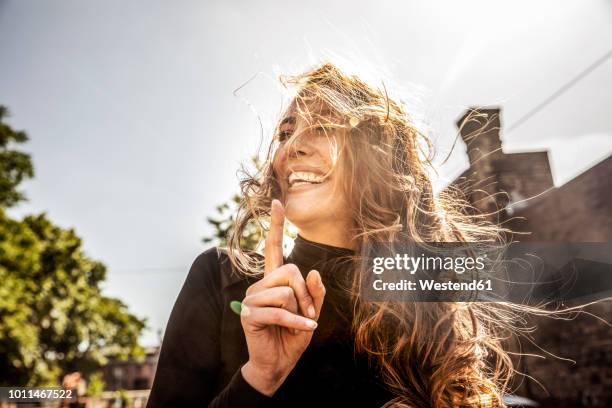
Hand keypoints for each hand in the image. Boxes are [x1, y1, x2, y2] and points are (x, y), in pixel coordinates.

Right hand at [240, 199, 325, 395]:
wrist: (278, 363)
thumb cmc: (293, 336)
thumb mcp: (311, 312)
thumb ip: (315, 293)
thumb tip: (314, 272)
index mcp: (274, 281)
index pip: (273, 248)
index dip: (276, 225)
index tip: (278, 202)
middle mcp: (260, 285)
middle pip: (289, 271)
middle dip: (306, 293)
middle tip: (309, 312)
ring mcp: (252, 299)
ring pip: (285, 291)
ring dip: (300, 310)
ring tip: (299, 323)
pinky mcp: (248, 315)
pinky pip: (279, 311)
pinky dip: (296, 322)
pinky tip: (301, 329)